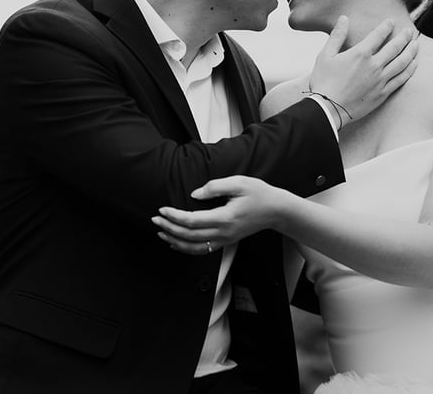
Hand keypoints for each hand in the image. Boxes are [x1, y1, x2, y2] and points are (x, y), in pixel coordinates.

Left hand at [151, 176, 290, 254]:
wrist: (276, 210)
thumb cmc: (259, 194)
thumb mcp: (239, 182)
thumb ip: (215, 187)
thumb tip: (194, 194)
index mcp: (225, 218)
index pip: (192, 221)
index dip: (174, 216)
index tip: (162, 209)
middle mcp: (224, 233)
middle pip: (189, 236)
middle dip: (169, 227)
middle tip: (155, 219)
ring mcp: (225, 239)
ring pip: (194, 247)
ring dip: (175, 240)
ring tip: (161, 231)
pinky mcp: (227, 241)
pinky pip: (203, 249)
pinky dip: (187, 248)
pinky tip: (177, 243)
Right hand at [308, 16, 418, 125]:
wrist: (327, 109)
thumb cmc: (323, 82)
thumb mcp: (325, 55)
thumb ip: (337, 36)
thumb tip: (344, 18)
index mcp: (360, 54)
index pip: (378, 35)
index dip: (387, 26)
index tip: (391, 22)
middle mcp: (374, 65)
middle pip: (395, 47)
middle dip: (404, 36)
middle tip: (410, 31)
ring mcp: (381, 80)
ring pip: (402, 62)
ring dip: (411, 51)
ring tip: (416, 44)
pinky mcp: (383, 93)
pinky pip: (401, 79)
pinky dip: (410, 69)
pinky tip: (414, 64)